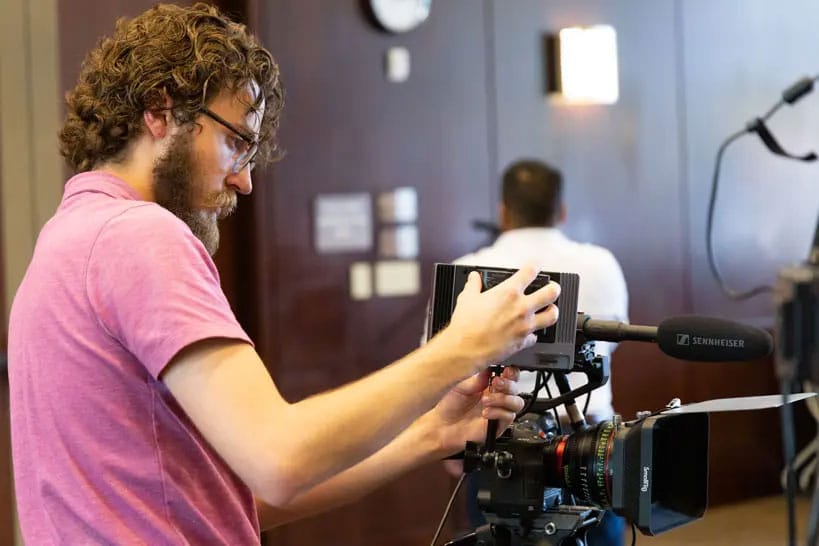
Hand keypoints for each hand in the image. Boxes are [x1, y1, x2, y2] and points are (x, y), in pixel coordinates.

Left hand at [430, 367, 524, 456]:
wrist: (443, 426)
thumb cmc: (450, 405)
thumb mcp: (462, 385)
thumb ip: (478, 378)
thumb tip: (491, 367)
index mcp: (490, 384)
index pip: (510, 375)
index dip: (511, 372)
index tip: (505, 370)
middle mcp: (497, 397)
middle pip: (516, 388)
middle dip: (508, 384)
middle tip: (495, 383)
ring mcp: (499, 411)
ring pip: (516, 402)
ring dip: (503, 399)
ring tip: (485, 400)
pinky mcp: (498, 425)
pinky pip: (508, 417)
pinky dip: (498, 412)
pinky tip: (485, 412)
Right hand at [441, 265, 560, 373]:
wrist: (465, 349)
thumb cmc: (465, 325)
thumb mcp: (467, 298)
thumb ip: (473, 285)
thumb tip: (474, 278)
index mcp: (509, 292)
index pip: (530, 271)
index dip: (535, 264)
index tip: (536, 264)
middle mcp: (521, 307)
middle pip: (551, 292)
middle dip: (554, 287)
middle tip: (552, 287)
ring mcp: (525, 325)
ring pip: (552, 315)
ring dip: (552, 310)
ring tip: (549, 309)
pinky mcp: (523, 342)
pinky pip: (536, 337)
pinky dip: (533, 334)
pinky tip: (529, 332)